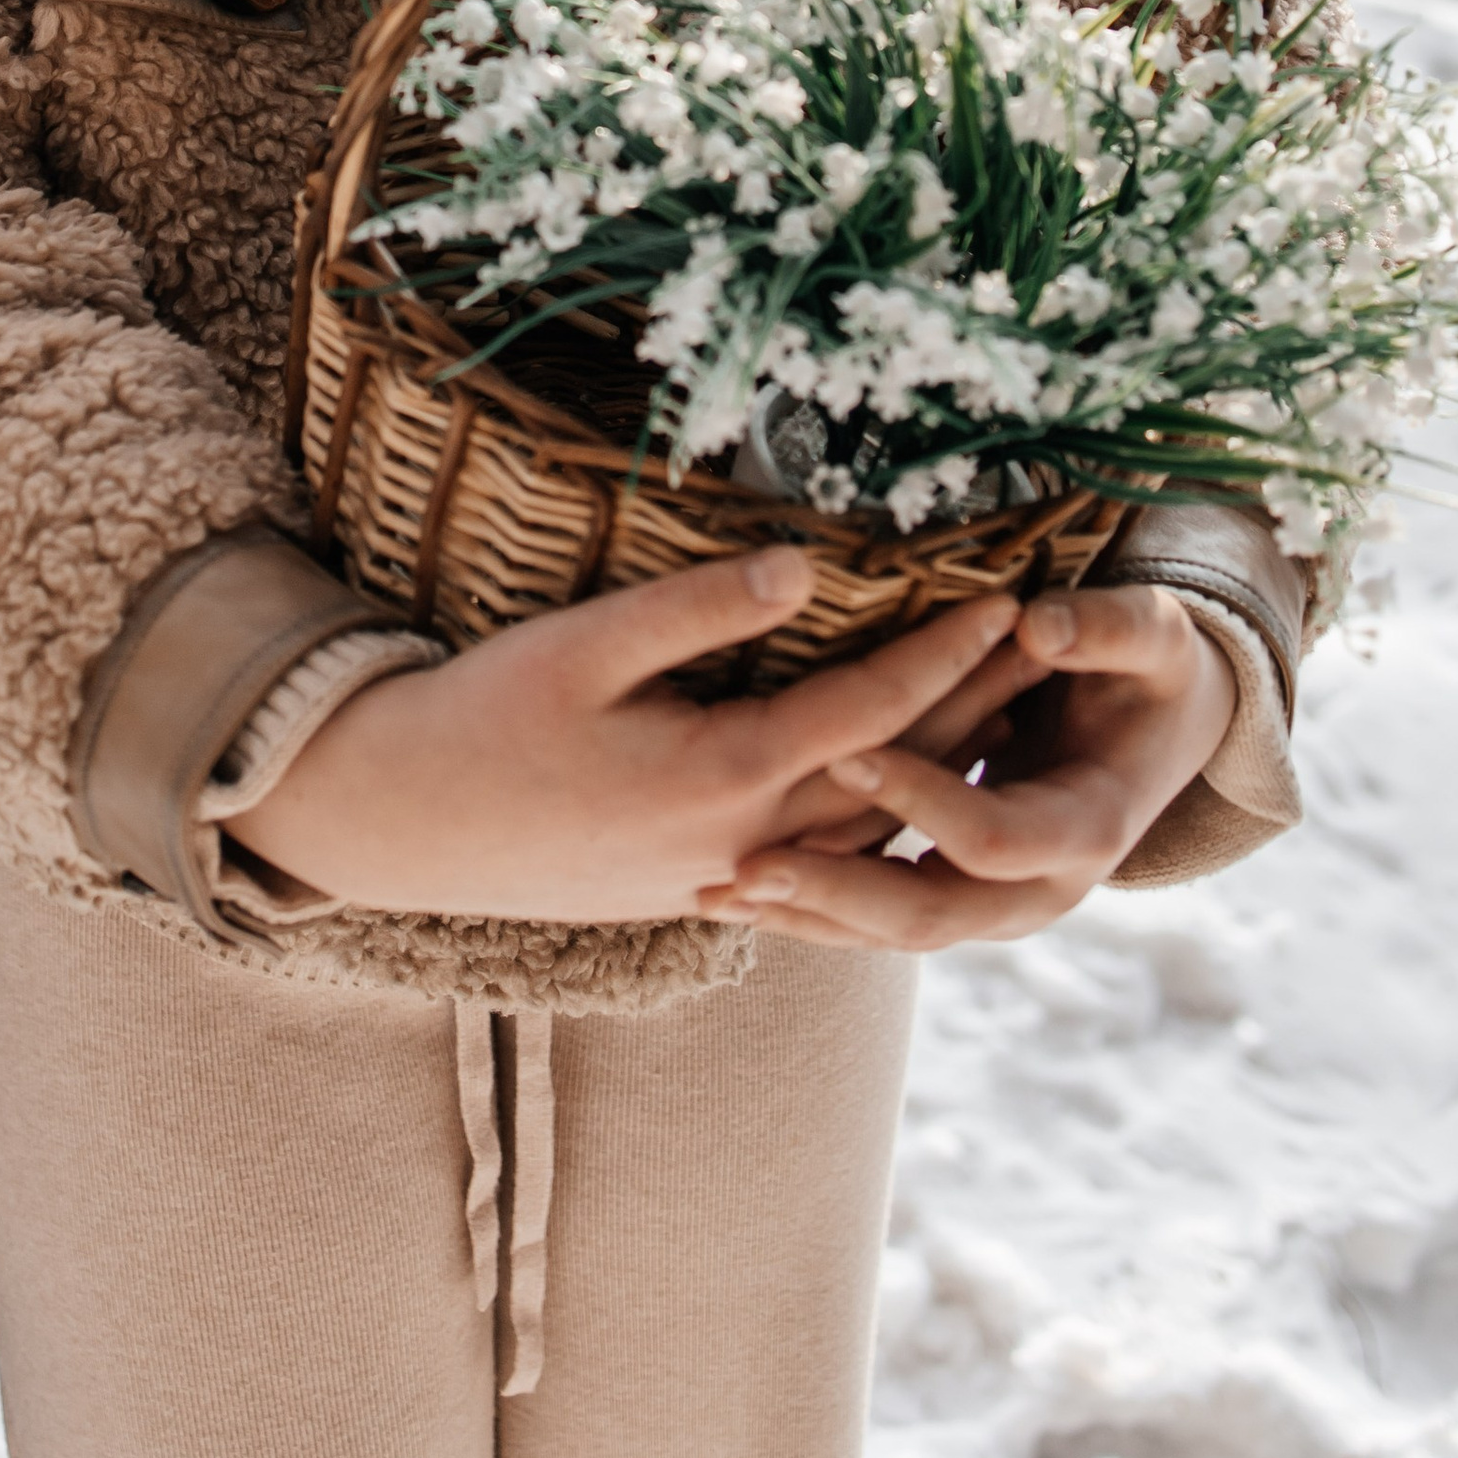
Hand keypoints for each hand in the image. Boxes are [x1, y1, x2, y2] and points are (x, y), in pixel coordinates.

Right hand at [240, 551, 1045, 923]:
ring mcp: (723, 880)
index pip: (872, 709)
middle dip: (980, 714)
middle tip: (1055, 654)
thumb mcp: (578, 647)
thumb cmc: (480, 719)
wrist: (402, 828)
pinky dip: (881, 819)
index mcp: (722, 778)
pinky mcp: (699, 891)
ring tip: (1006, 714)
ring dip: (943, 771)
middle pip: (896, 778)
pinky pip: (823, 862)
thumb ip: (694, 608)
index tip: (1015, 597)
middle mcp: (744, 845)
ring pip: (868, 832)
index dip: (949, 651)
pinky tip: (909, 791)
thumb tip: (801, 565)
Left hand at [695, 583, 1236, 952]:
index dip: (921, 797)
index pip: (993, 837)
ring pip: (889, 932)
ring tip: (713, 891)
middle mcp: (1040, 890)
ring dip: (803, 915)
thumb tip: (1042, 624)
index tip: (844, 749)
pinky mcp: (954, 896)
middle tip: (748, 865)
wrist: (1162, 730)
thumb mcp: (1151, 636)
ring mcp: (994, 906)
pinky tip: (727, 894)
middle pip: (929, 916)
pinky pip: (873, 919)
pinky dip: (807, 909)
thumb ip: (1108, 628)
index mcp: (1087, 829)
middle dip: (835, 893)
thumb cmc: (1151, 669)